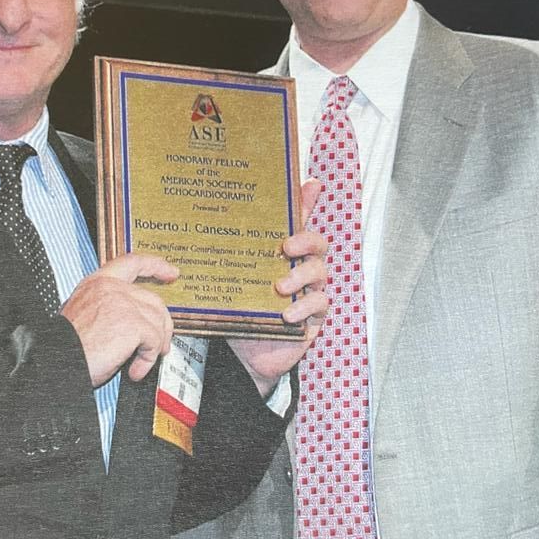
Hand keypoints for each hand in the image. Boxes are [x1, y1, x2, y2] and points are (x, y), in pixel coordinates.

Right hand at [60, 254, 177, 386]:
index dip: (155, 266)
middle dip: (162, 325)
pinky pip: (154, 340)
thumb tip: (135, 321)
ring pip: (157, 322)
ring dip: (152, 347)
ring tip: (139, 363)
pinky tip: (134, 370)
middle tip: (159, 345)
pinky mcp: (132, 323)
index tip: (170, 272)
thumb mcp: (84, 315)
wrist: (55, 361)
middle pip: (153, 300)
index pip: (132, 262)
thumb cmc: (65, 347)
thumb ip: (108, 308)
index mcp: (97, 283)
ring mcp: (123, 303)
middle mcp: (110, 288)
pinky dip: (147, 360)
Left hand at [228, 179, 328, 396]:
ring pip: (320, 272)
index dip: (309, 201)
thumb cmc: (242, 309)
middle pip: (318, 243)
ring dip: (301, 276)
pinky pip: (320, 304)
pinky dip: (304, 307)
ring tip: (279, 287)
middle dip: (306, 240)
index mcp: (284, 253)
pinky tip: (287, 314)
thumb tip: (218, 217)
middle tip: (285, 247)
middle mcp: (301, 266)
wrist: (243, 353)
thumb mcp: (233, 277)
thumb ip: (233, 253)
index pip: (300, 221)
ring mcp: (310, 290)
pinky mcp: (313, 316)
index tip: (311, 185)